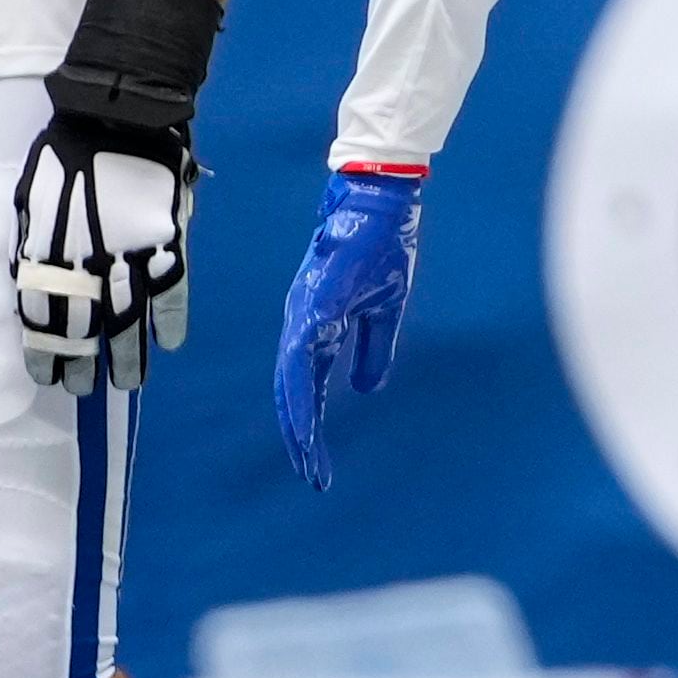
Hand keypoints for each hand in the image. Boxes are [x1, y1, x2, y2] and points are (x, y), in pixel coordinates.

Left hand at [13, 110, 192, 393]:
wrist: (116, 121)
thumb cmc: (64, 157)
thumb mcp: (30, 208)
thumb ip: (35, 250)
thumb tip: (38, 281)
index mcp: (46, 261)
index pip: (43, 323)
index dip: (46, 353)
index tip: (48, 376)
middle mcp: (85, 269)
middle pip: (85, 331)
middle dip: (85, 363)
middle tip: (86, 388)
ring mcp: (130, 259)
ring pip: (128, 321)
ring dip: (128, 356)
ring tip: (129, 382)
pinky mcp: (167, 244)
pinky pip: (173, 291)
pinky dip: (171, 320)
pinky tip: (169, 343)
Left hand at [275, 168, 424, 487]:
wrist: (379, 202)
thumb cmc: (382, 245)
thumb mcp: (385, 306)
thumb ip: (373, 348)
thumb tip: (364, 389)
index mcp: (321, 326)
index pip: (311, 384)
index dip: (313, 422)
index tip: (319, 461)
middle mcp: (302, 325)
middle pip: (293, 391)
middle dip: (301, 435)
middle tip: (310, 475)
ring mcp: (303, 316)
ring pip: (291, 382)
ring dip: (298, 423)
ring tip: (307, 460)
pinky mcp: (311, 306)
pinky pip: (300, 359)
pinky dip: (301, 392)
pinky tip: (306, 418)